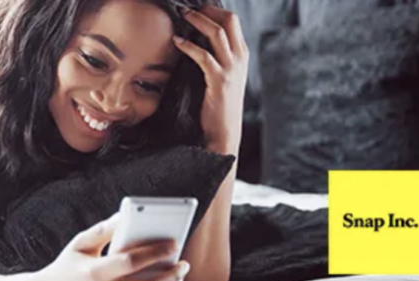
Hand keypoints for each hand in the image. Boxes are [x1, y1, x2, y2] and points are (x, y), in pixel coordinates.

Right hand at [34, 213, 190, 280]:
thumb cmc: (65, 269)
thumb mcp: (79, 246)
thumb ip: (102, 231)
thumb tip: (124, 216)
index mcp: (96, 272)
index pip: (131, 261)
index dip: (154, 252)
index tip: (173, 243)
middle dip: (170, 276)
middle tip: (183, 264)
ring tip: (177, 278)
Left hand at [174, 5, 248, 153]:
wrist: (224, 131)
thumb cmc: (218, 104)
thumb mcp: (222, 76)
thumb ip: (215, 58)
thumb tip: (196, 40)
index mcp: (241, 54)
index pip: (232, 21)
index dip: (214, 11)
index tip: (196, 8)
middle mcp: (240, 58)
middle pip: (229, 21)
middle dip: (207, 11)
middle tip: (186, 9)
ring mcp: (231, 69)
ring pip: (217, 33)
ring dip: (197, 21)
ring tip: (181, 17)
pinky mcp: (219, 80)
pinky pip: (203, 56)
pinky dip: (188, 45)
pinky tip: (177, 41)